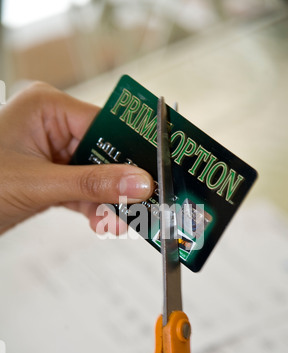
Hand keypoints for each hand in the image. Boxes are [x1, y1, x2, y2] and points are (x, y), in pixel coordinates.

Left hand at [0, 82, 152, 234]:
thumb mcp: (40, 184)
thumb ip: (93, 183)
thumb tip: (139, 182)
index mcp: (47, 107)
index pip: (105, 124)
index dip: (133, 149)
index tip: (157, 170)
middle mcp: (52, 125)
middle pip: (104, 151)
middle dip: (121, 181)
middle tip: (145, 201)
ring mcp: (51, 151)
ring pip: (95, 173)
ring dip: (108, 199)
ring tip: (122, 220)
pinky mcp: (51, 175)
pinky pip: (82, 188)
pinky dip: (92, 206)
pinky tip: (103, 222)